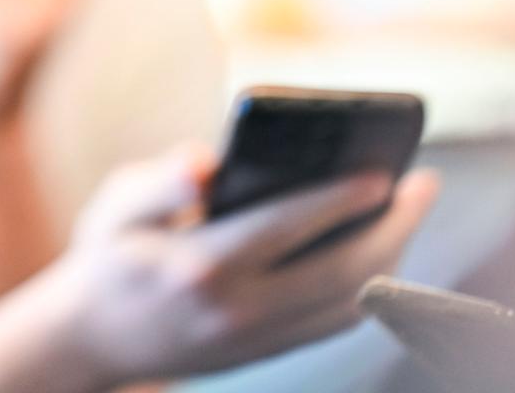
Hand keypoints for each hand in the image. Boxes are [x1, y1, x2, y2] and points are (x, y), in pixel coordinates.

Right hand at [0, 145, 440, 392]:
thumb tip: (205, 161)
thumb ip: (161, 181)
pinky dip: (370, 287)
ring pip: (349, 303)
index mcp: (200, 266)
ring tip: (408, 211)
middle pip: (341, 272)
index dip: (342, 199)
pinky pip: (334, 323)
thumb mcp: (115, 207)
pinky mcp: (265, 353)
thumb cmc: (107, 256)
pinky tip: (379, 250)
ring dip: (391, 257)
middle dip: (394, 226)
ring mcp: (255, 339)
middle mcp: (237, 310)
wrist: (90, 337)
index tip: (384, 171)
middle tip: (424, 184)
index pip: (288, 227)